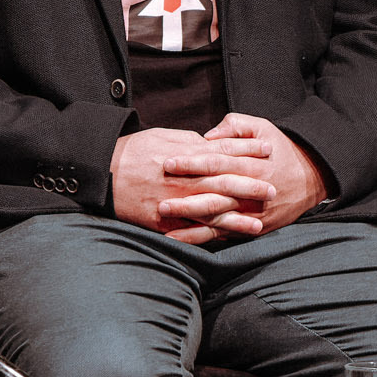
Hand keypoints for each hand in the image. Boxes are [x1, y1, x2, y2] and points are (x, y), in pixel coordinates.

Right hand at [112, 127, 267, 244]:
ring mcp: (175, 203)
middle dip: (251, 185)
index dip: (248, 150)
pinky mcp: (164, 222)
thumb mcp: (162, 136)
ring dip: (236, 218)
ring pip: (212, 211)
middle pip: (224, 182)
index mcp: (185, 155)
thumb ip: (189, 141)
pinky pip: (190, 232)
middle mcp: (184, 180)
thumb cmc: (133, 151)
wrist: (103, 172)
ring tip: (258, 224)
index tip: (269, 149)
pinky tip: (225, 241)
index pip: (224, 150)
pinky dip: (209, 236)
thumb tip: (210, 143)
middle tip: (273, 189)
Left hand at [176, 116, 324, 238]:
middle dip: (186, 199)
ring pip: (218, 220)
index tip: (168, 162)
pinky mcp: (254, 228)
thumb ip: (235, 127)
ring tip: (165, 224)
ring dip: (190, 224)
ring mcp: (252, 213)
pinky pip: (226, 234)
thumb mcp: (263, 127)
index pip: (215, 162)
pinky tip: (182, 239)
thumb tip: (207, 136)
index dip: (191, 162)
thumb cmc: (281, 148)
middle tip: (159, 199)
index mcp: (250, 164)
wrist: (313, 176)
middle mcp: (250, 191)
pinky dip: (203, 238)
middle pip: (214, 196)